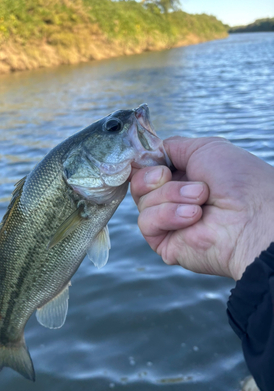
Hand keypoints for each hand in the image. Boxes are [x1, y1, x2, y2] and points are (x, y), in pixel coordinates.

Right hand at [130, 136, 273, 280]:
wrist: (252, 217)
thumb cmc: (238, 181)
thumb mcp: (204, 148)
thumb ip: (172, 147)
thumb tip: (148, 151)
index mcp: (183, 176)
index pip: (148, 166)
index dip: (145, 161)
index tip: (151, 158)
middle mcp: (173, 198)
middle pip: (139, 182)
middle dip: (155, 177)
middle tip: (175, 178)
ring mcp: (168, 221)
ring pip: (142, 201)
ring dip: (171, 195)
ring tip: (200, 201)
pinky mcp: (163, 242)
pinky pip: (146, 222)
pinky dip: (167, 215)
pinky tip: (193, 217)